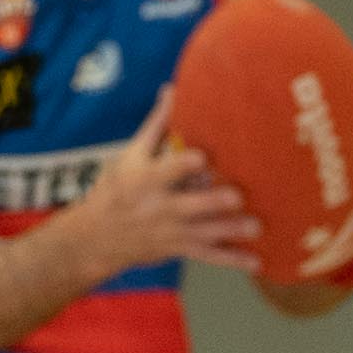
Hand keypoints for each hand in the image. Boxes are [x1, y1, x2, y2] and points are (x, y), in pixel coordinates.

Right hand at [70, 84, 259, 275]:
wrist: (97, 238)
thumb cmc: (116, 188)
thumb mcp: (129, 156)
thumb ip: (156, 125)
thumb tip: (172, 90)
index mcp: (145, 180)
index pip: (165, 171)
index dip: (182, 165)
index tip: (201, 158)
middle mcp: (158, 208)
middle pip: (189, 206)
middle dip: (212, 203)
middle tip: (237, 197)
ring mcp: (171, 232)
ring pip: (203, 234)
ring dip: (230, 232)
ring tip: (255, 228)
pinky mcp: (179, 248)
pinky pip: (208, 256)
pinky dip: (231, 260)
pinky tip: (255, 262)